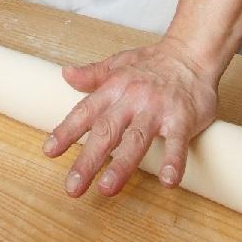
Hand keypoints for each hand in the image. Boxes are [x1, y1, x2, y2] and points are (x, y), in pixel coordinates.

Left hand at [43, 37, 218, 197]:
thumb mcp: (118, 63)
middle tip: (72, 186)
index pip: (85, 112)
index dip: (67, 132)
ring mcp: (157, 109)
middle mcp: (132, 99)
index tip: (49, 151)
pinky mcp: (183, 118)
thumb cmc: (153, 62)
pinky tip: (168, 181)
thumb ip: (93, 75)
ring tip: (107, 188)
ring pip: (136, 139)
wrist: (192, 52)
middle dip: (88, 160)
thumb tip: (65, 74)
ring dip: (121, 165)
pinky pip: (178, 141)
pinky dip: (174, 161)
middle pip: (106, 132)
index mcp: (114, 88)